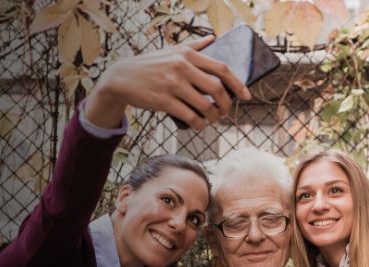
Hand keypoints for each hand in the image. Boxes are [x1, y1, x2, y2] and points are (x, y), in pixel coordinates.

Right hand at [84, 36, 251, 129]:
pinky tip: (199, 125)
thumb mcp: (171, 50)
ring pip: (204, 105)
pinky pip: (189, 116)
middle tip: (225, 112)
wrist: (122, 77)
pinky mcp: (163, 100)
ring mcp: (172, 84)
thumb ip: (194, 46)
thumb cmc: (150, 65)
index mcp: (188, 55)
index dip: (238, 84)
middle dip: (226, 104)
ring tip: (212, 119)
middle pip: (216, 89)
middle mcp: (182, 67)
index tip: (246, 95)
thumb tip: (213, 39)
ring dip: (213, 116)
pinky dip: (198, 124)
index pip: (221, 68)